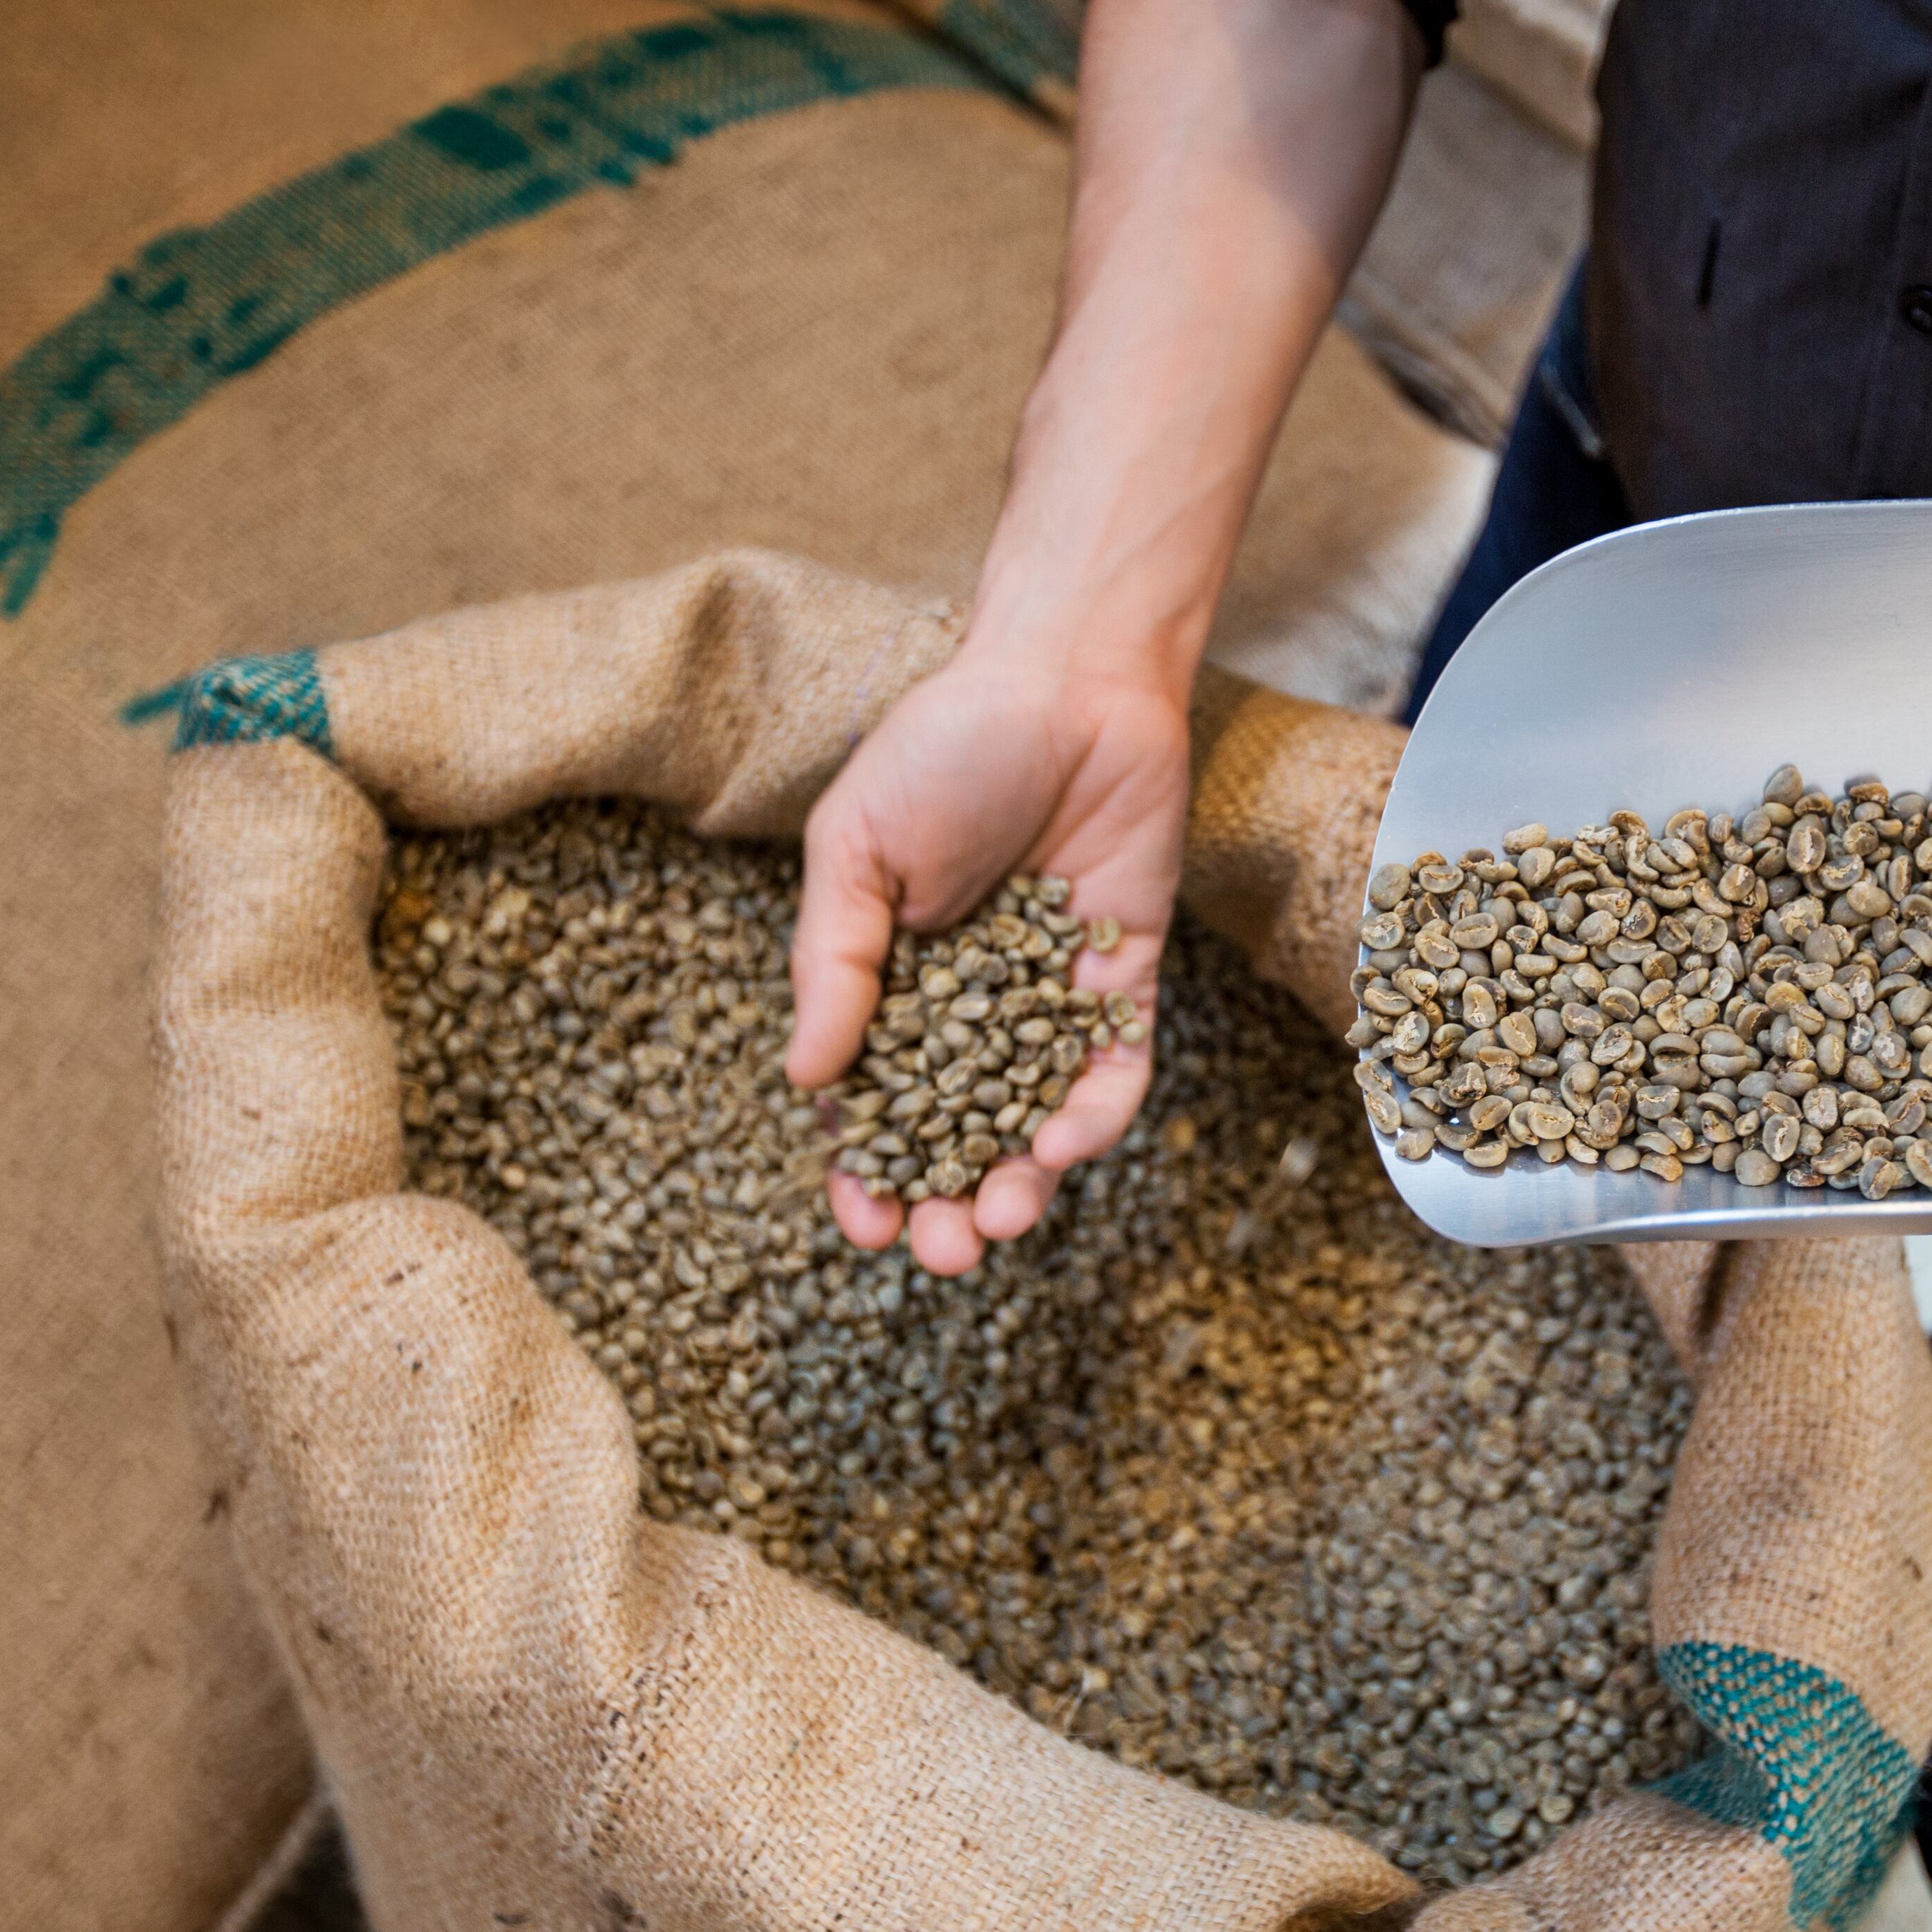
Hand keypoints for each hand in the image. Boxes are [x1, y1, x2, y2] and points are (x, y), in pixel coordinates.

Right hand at [785, 652, 1185, 1272]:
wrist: (1068, 677)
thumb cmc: (945, 745)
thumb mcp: (857, 848)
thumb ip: (835, 961)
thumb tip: (807, 1078)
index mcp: (890, 980)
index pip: (871, 1102)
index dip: (864, 1172)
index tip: (865, 1225)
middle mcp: (971, 1005)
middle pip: (956, 1132)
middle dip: (946, 1201)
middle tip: (943, 1254)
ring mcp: (1050, 998)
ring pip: (1035, 1120)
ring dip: (1019, 1181)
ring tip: (1002, 1218)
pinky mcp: (1124, 980)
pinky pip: (1113, 1069)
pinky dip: (1092, 1114)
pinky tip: (1062, 1144)